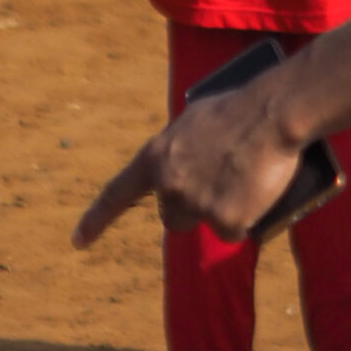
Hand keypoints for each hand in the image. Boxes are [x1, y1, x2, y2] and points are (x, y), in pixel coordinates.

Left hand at [75, 65, 302, 247]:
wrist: (272, 114)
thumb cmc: (240, 108)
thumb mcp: (195, 121)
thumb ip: (181, 148)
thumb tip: (186, 165)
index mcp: (156, 156)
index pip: (118, 193)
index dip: (96, 220)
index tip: (77, 242)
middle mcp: (169, 184)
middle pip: (172, 217)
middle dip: (191, 208)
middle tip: (219, 184)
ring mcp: (196, 203)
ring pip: (204, 224)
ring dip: (219, 213)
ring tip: (243, 182)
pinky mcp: (225, 219)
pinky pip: (234, 231)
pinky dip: (246, 219)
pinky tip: (257, 192)